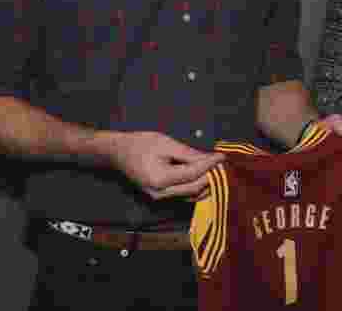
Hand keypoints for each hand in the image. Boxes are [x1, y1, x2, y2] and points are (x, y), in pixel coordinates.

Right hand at [102, 131, 223, 200]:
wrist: (118, 152)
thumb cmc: (140, 144)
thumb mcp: (166, 143)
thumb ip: (188, 153)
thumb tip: (209, 158)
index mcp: (160, 179)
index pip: (193, 175)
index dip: (210, 165)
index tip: (222, 157)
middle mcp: (160, 193)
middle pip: (194, 188)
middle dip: (211, 176)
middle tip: (222, 163)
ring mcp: (159, 197)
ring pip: (190, 195)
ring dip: (205, 183)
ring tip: (216, 168)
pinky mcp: (160, 196)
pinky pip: (183, 194)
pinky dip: (196, 186)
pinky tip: (204, 174)